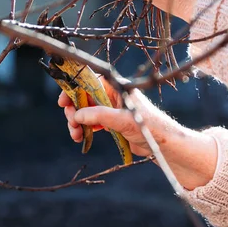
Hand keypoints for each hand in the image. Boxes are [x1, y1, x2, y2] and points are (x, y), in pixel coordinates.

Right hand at [58, 78, 217, 189]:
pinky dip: (85, 128)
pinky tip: (82, 136)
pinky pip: (92, 122)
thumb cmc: (149, 127)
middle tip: (71, 121)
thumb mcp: (122, 120)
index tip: (63, 101)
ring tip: (76, 134)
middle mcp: (113, 96)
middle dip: (74, 109)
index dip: (74, 88)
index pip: (90, 81)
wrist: (163, 145)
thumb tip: (78, 114)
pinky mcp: (113, 123)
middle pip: (85, 97)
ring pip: (87, 111)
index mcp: (117, 88)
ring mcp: (112, 109)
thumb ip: (99, 115)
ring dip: (77, 121)